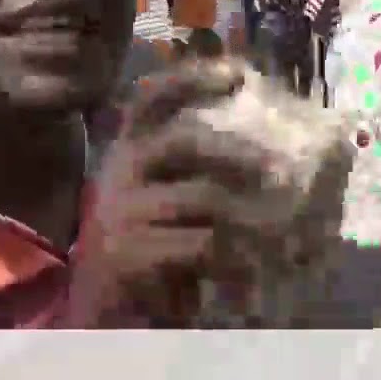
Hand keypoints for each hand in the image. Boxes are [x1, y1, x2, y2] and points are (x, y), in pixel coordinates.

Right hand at [66, 62, 272, 327]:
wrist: (100, 307)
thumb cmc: (146, 246)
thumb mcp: (163, 199)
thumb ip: (193, 174)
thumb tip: (270, 155)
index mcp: (125, 151)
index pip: (150, 100)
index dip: (191, 80)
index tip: (237, 73)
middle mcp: (118, 172)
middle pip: (181, 140)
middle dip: (235, 151)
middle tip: (279, 170)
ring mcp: (120, 212)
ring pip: (199, 196)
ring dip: (248, 214)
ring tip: (280, 231)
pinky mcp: (127, 252)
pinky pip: (199, 244)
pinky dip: (234, 256)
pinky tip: (251, 268)